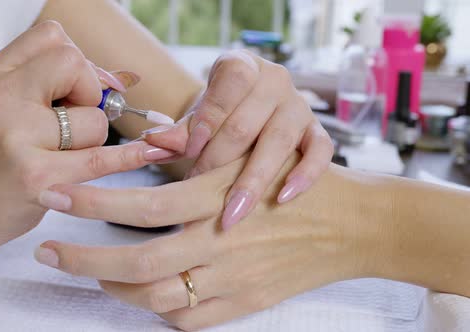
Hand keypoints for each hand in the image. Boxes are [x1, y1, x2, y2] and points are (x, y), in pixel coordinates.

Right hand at [0, 21, 173, 248]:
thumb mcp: (11, 106)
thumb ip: (59, 85)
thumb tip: (124, 78)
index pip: (53, 37)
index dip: (77, 62)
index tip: (78, 89)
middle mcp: (1, 99)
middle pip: (74, 65)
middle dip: (89, 92)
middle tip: (71, 120)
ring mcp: (16, 136)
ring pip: (94, 119)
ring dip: (92, 138)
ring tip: (62, 154)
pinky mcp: (35, 175)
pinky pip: (99, 158)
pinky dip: (127, 157)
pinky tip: (148, 153)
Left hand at [33, 154, 375, 330]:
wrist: (353, 225)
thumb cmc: (296, 183)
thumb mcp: (247, 161)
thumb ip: (197, 166)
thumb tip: (144, 164)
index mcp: (219, 197)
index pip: (142, 202)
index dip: (92, 200)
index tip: (57, 196)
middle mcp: (222, 241)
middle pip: (137, 260)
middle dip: (83, 258)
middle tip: (49, 251)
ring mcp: (234, 279)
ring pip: (156, 297)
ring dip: (115, 286)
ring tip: (94, 271)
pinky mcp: (246, 304)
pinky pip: (189, 321)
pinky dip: (157, 312)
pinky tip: (143, 295)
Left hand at [143, 50, 333, 229]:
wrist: (255, 112)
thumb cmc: (221, 114)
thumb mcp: (199, 117)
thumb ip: (179, 131)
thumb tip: (152, 144)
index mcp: (242, 66)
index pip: (228, 86)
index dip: (208, 119)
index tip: (190, 151)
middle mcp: (275, 80)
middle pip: (246, 122)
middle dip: (218, 160)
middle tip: (197, 189)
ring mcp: (300, 106)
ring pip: (279, 141)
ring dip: (253, 180)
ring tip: (232, 213)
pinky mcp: (317, 131)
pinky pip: (320, 152)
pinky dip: (305, 175)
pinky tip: (284, 198)